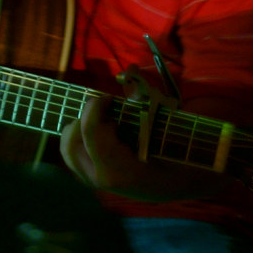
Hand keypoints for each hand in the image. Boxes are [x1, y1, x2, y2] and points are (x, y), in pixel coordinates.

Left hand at [59, 72, 230, 201]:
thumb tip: (129, 69)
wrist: (185, 183)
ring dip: (79, 128)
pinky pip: (74, 155)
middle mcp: (103, 179)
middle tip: (106, 111)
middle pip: (71, 141)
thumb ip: (145, 98)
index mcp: (121, 170)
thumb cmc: (180, 152)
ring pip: (67, 149)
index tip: (110, 97)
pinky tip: (103, 132)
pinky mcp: (93, 178)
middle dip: (84, 118)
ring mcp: (96, 182)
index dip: (95, 107)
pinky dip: (81, 138)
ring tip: (104, 122)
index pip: (90, 132)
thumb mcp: (167, 126)